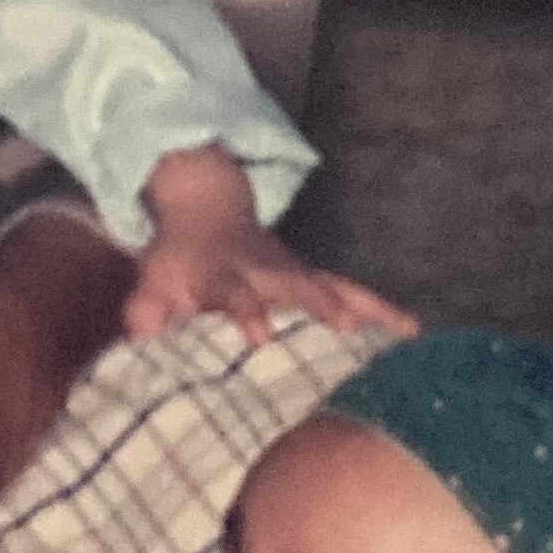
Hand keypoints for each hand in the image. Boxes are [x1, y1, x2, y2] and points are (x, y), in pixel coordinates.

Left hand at [123, 149, 414, 346]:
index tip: (261, 335)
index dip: (246, 311)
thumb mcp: (154, 282)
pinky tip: (414, 333)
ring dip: (365, 309)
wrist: (205, 209)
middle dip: (320, 306)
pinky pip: (353, 294)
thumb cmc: (179, 260)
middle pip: (296, 287)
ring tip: (402, 334)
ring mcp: (295, 274)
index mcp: (221, 275)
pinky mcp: (314, 279)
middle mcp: (264, 271)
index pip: (232, 293)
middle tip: (345, 327)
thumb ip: (147, 312)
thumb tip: (138, 343)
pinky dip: (382, 311)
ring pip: (334, 288)